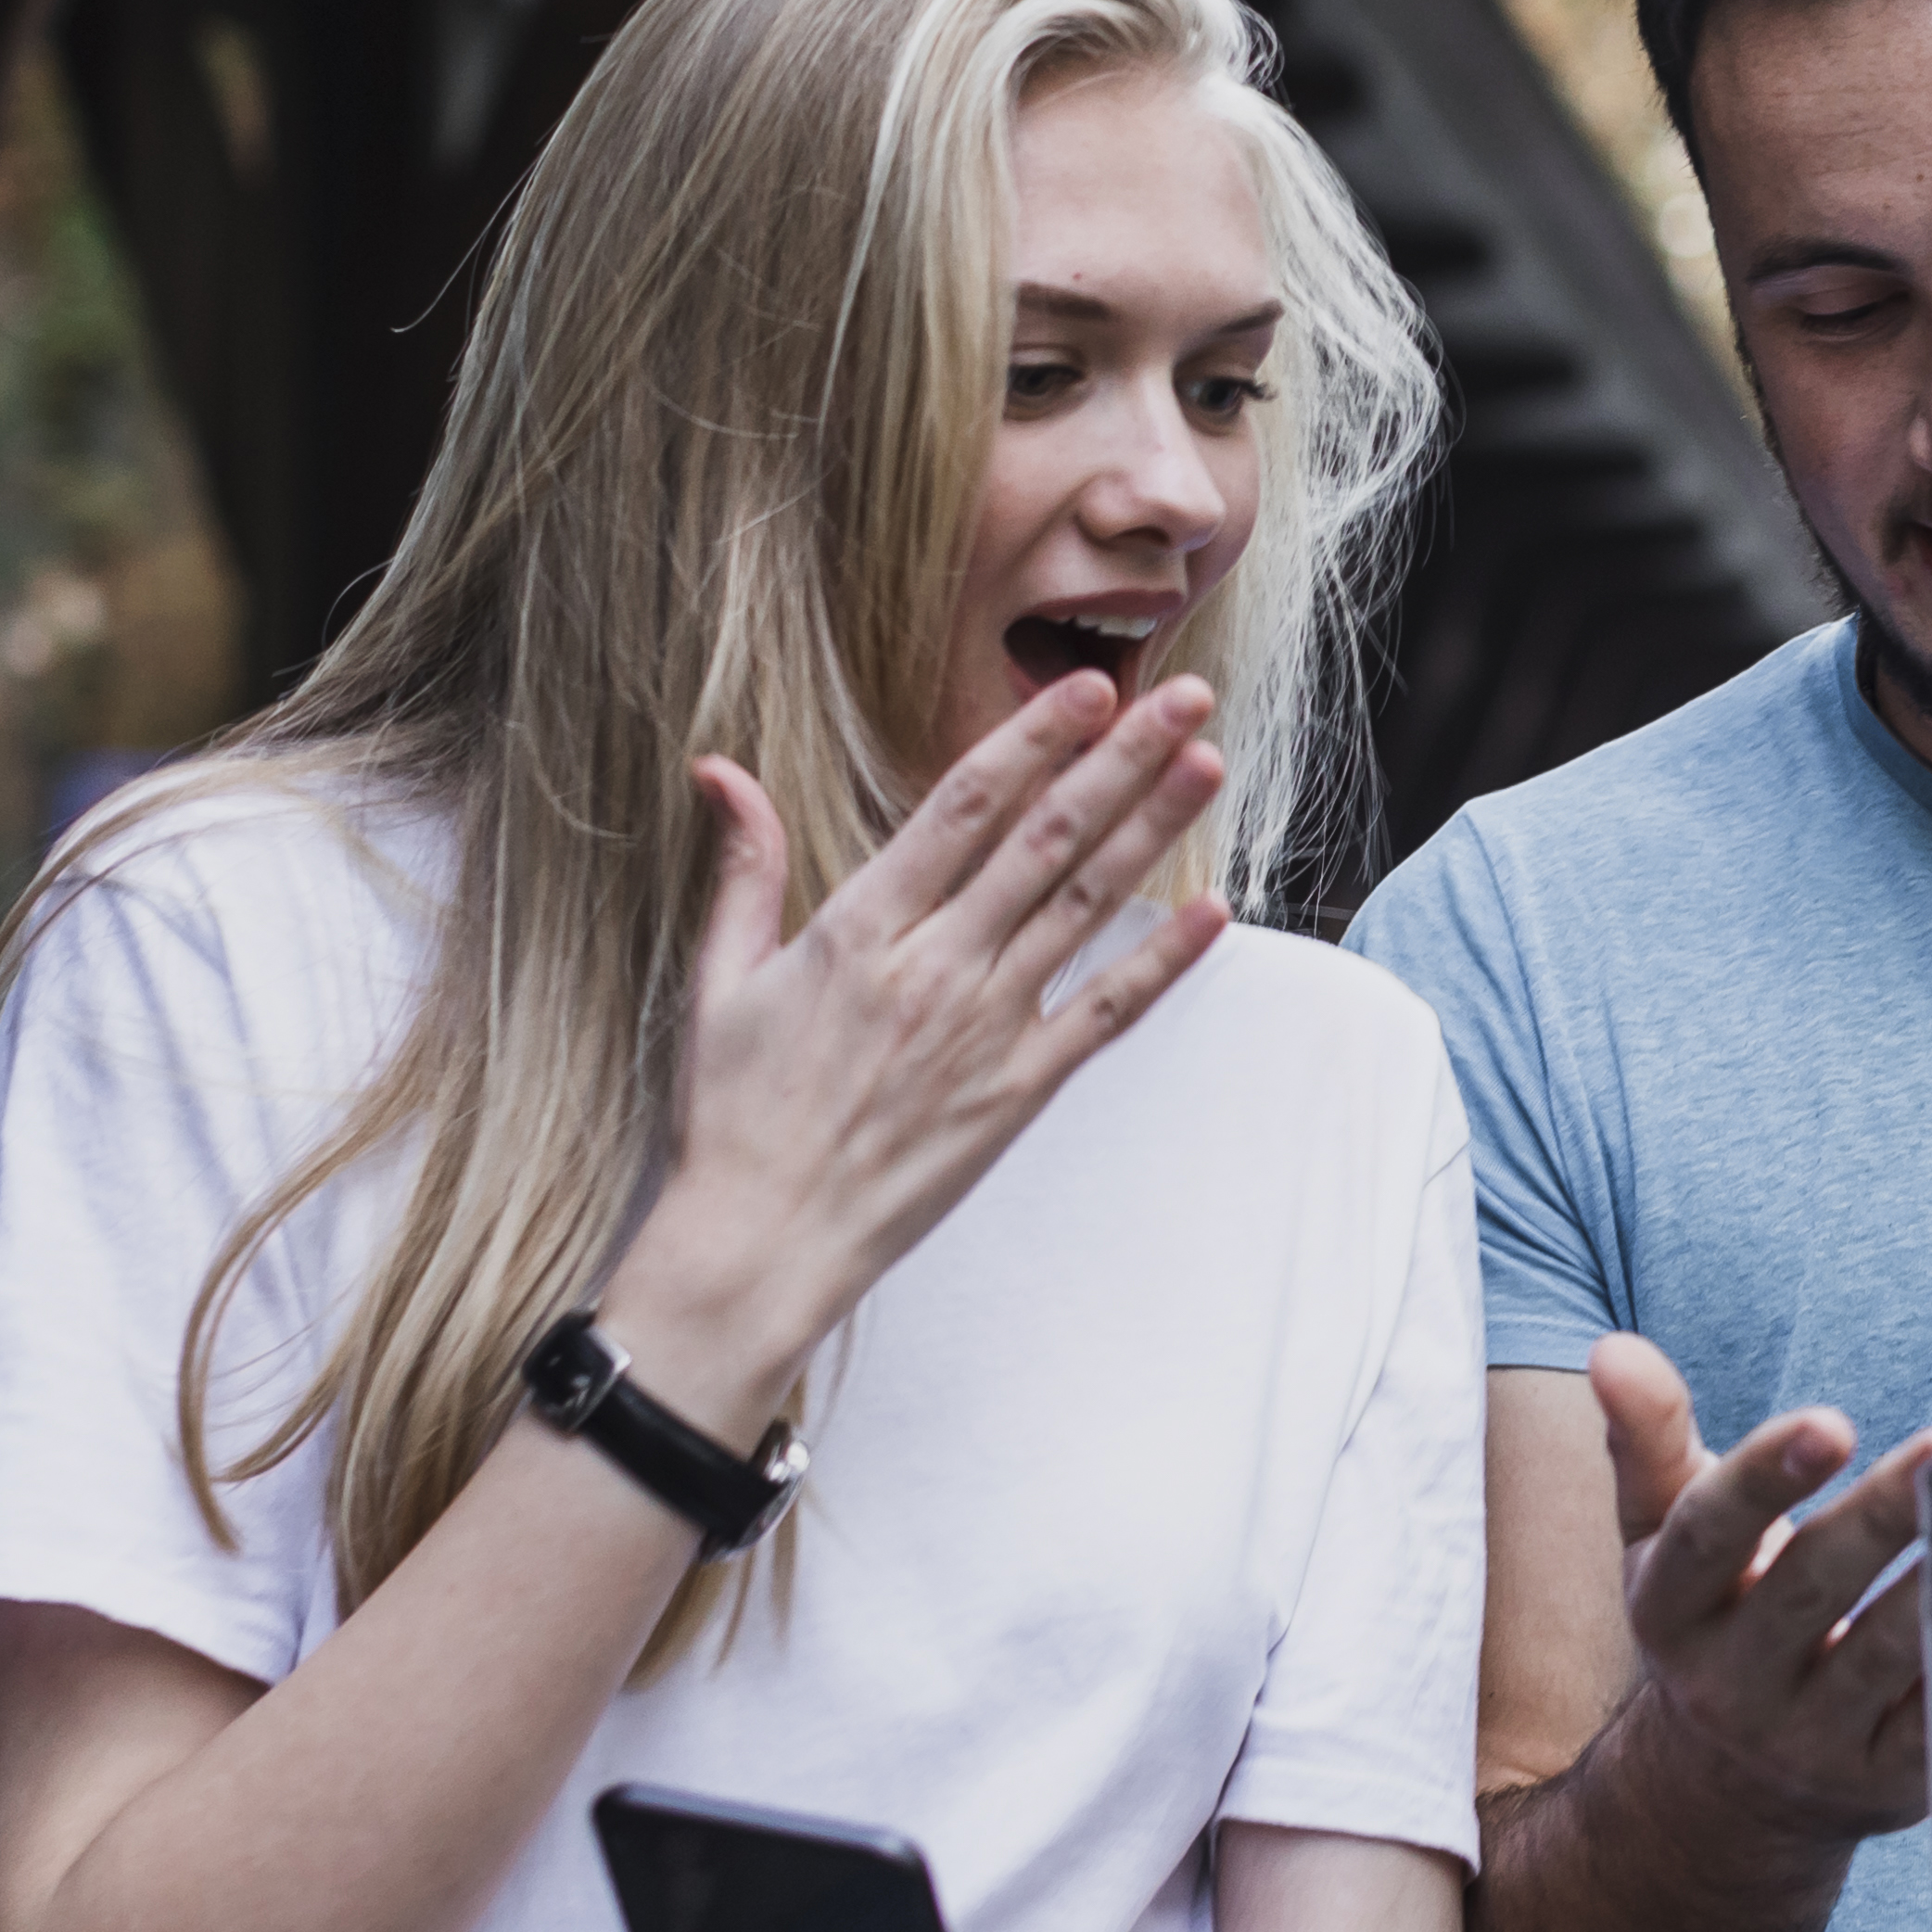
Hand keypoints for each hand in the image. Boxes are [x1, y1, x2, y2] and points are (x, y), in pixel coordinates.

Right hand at [613, 675, 1229, 1433]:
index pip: (964, 805)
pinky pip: (1104, 1012)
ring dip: (1152, 831)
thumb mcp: (720, 979)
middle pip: (1046, 839)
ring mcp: (984, 1028)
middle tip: (1188, 699)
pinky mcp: (1019, 1093)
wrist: (763, 1240)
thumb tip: (719, 768)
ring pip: (1085, 907)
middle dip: (1122, 760)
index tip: (1089, 690)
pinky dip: (1161, 960)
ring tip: (1208, 766)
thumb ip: (743, 867)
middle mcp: (934, 966)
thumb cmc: (735, 1115)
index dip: (1033, 739)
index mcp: (860, 928)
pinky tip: (1211, 911)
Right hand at [1588, 1336, 1931, 1858]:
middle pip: (1810, 1589)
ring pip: (1881, 1656)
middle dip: (1880, 1516)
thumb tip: (1615, 1348)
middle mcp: (1730, 1684)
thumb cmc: (1714, 1619)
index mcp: (1672, 1609)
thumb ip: (1648, 1439)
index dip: (1764, 1478)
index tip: (1828, 1423)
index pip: (1708, 1536)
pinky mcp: (1882, 1784)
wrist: (1728, 1793)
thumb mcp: (1661, 1537)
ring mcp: (1808, 1742)